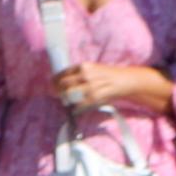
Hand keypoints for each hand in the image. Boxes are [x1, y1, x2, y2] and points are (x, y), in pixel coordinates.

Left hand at [53, 61, 170, 112]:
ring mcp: (90, 85)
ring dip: (66, 100)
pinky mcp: (95, 96)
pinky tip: (76, 108)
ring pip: (69, 95)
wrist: (124, 80)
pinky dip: (76, 108)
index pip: (62, 74)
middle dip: (58, 91)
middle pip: (62, 84)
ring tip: (67, 102)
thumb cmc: (106, 76)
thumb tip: (61, 83)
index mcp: (83, 66)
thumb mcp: (92, 70)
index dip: (54, 81)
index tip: (51, 86)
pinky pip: (79, 104)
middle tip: (58, 95)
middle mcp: (85, 74)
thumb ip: (78, 75)